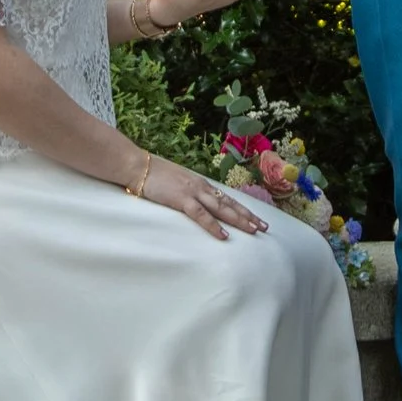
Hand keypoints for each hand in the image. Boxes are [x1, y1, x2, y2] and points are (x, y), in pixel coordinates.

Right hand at [134, 158, 267, 240]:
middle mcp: (201, 186)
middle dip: (248, 216)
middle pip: (229, 204)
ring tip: (253, 230)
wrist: (137, 166)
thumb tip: (195, 202)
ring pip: (221, 209)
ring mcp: (192, 192)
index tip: (255, 218)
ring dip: (238, 220)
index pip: (226, 198)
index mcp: (200, 183)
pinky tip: (223, 235)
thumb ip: (187, 191)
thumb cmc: (153, 174)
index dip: (242, 208)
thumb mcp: (176, 182)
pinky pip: (201, 215)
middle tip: (264, 228)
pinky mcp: (181, 199)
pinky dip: (213, 225)